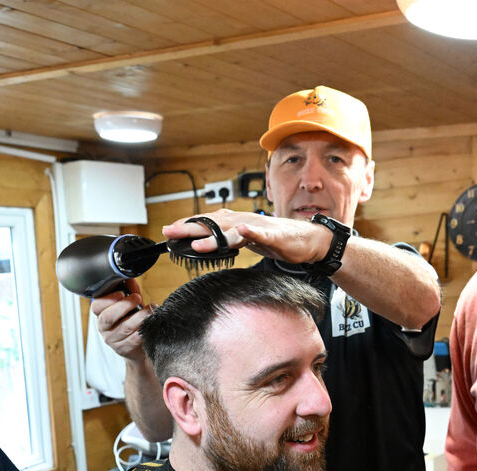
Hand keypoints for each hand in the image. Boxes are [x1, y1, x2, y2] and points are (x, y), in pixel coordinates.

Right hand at [90, 278, 153, 360]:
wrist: (138, 348)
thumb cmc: (132, 322)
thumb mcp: (131, 305)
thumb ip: (130, 291)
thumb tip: (130, 279)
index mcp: (101, 314)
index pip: (96, 306)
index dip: (108, 299)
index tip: (122, 293)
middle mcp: (104, 328)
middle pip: (108, 317)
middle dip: (124, 305)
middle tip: (137, 298)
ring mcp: (113, 341)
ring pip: (125, 327)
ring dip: (140, 316)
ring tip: (150, 309)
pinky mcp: (124, 349)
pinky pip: (135, 338)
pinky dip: (144, 329)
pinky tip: (151, 322)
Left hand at [162, 209, 332, 265]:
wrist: (308, 241)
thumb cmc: (279, 240)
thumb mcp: (247, 240)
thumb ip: (228, 240)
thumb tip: (207, 243)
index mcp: (237, 223)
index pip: (208, 222)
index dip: (188, 226)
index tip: (168, 232)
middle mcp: (244, 222)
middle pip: (213, 224)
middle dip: (190, 228)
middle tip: (170, 232)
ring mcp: (259, 228)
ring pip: (232, 231)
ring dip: (214, 236)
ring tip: (196, 242)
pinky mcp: (274, 236)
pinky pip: (261, 234)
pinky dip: (251, 233)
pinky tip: (243, 231)